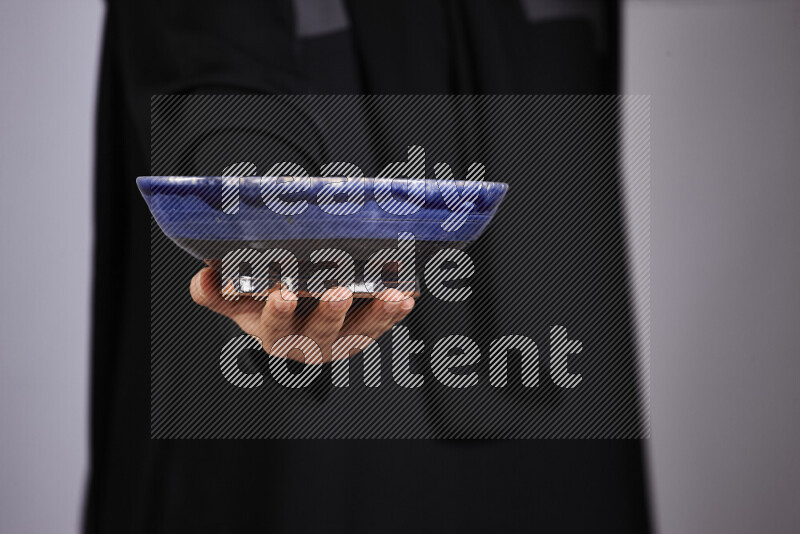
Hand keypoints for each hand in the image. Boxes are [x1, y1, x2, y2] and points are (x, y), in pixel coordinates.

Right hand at [189, 267, 414, 362]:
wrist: (291, 313)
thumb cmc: (264, 303)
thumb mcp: (237, 300)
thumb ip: (217, 292)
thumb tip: (203, 278)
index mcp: (274, 332)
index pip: (274, 325)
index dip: (278, 312)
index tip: (282, 294)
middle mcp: (307, 342)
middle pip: (320, 333)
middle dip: (330, 314)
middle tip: (339, 292)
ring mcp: (339, 339)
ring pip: (359, 331)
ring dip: (376, 315)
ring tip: (392, 296)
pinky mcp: (363, 333)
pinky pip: (382, 325)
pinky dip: (395, 313)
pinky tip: (407, 296)